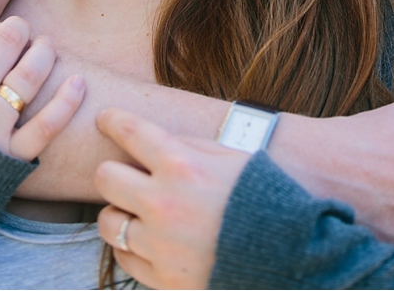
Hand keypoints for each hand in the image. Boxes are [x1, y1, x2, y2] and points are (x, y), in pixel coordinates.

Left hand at [95, 108, 248, 289]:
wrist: (288, 254)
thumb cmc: (262, 196)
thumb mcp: (229, 157)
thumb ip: (189, 146)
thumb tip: (154, 141)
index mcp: (182, 165)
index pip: (131, 132)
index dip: (112, 120)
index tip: (105, 119)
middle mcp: (164, 202)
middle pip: (105, 177)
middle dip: (112, 172)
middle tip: (124, 174)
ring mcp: (160, 244)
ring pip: (108, 222)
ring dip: (119, 213)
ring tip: (137, 212)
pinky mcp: (163, 279)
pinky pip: (124, 258)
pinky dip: (132, 247)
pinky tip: (149, 240)